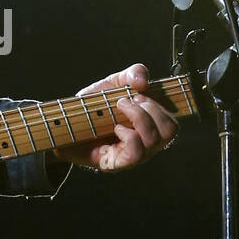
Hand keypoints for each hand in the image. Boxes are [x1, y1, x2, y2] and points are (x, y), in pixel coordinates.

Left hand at [52, 63, 178, 171]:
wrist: (64, 124)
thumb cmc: (91, 107)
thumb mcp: (112, 83)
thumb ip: (132, 74)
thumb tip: (143, 81)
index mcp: (149, 125)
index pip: (173, 122)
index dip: (165, 106)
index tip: (141, 93)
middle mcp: (146, 142)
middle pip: (170, 130)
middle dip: (151, 109)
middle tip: (128, 100)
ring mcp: (133, 155)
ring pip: (155, 141)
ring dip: (139, 118)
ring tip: (119, 108)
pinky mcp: (117, 163)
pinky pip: (136, 153)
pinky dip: (129, 135)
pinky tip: (116, 128)